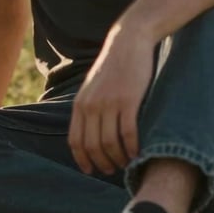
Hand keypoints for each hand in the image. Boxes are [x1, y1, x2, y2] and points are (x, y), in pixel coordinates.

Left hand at [68, 24, 155, 175]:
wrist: (128, 42)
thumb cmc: (113, 67)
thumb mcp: (93, 87)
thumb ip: (89, 108)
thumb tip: (90, 133)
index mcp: (80, 104)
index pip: (75, 141)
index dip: (82, 160)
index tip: (91, 170)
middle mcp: (91, 105)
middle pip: (92, 146)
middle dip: (102, 163)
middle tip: (113, 169)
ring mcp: (109, 103)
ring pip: (110, 143)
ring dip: (118, 159)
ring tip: (126, 163)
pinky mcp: (128, 101)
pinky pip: (128, 133)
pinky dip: (132, 148)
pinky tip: (137, 153)